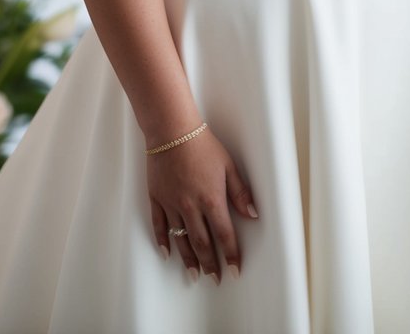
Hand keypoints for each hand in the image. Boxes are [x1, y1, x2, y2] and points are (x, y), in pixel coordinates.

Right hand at [147, 128, 257, 282]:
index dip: (230, 255)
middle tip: (214, 278)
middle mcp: (191, 207)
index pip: (224, 235)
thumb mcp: (228, 165)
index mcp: (212, 200)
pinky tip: (167, 253)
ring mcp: (172, 204)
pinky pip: (160, 225)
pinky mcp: (157, 198)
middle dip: (210, 263)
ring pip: (181, 239)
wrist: (172, 130)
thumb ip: (240, 192)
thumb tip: (253, 214)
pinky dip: (163, 241)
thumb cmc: (203, 145)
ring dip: (189, 259)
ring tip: (194, 274)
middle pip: (202, 242)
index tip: (234, 270)